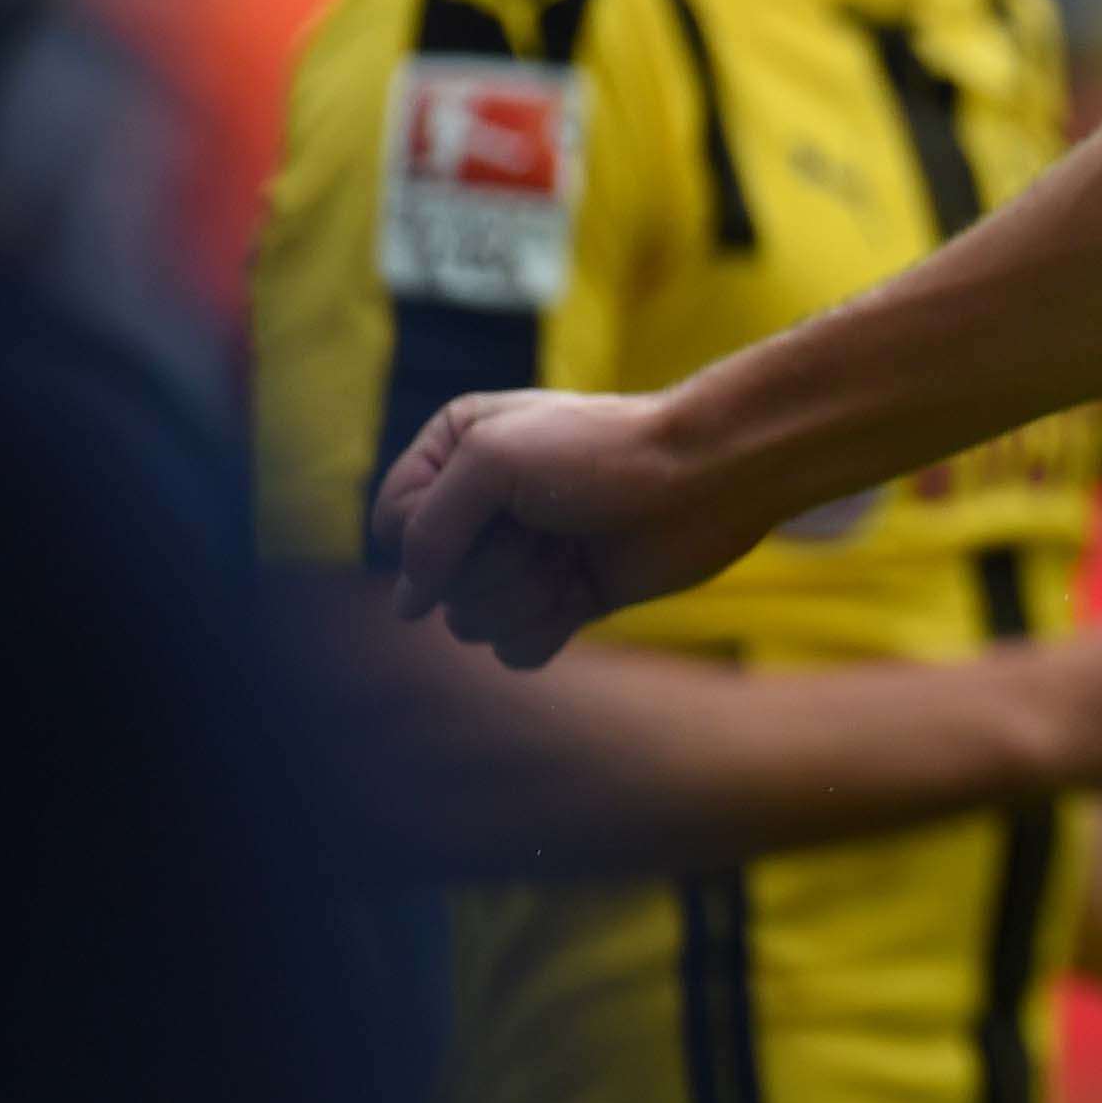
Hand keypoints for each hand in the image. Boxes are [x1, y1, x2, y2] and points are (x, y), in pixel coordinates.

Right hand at [379, 386, 783, 669]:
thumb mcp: (492, 461)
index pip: (393, 525)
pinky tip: (582, 592)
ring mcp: (522, 557)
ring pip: (471, 621)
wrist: (708, 479)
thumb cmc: (603, 454)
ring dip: (525, 594)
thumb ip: (427, 528)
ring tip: (571, 554)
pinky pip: (513, 649)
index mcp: (454, 455)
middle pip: (433, 583)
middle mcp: (481, 509)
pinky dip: (545, 628)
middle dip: (493, 565)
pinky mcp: (563, 600)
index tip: (493, 508)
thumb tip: (406, 607)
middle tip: (550, 529)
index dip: (432, 534)